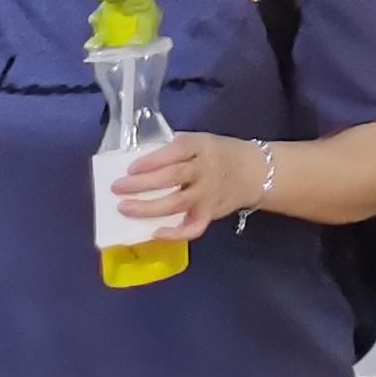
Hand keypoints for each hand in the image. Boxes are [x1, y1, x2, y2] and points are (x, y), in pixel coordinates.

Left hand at [113, 133, 270, 237]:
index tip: (130, 167)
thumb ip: (176, 149)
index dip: (152, 160)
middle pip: (172, 177)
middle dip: (141, 184)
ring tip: (124, 208)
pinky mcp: (210, 213)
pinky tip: (155, 233)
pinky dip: (175, 233)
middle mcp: (206, 170)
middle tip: (117, 188)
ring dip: (148, 208)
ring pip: (177, 203)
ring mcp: (209, 193)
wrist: (258, 172)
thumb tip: (140, 160)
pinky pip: (193, 227)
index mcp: (202, 147)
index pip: (176, 151)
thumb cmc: (221, 154)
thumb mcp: (203, 142)